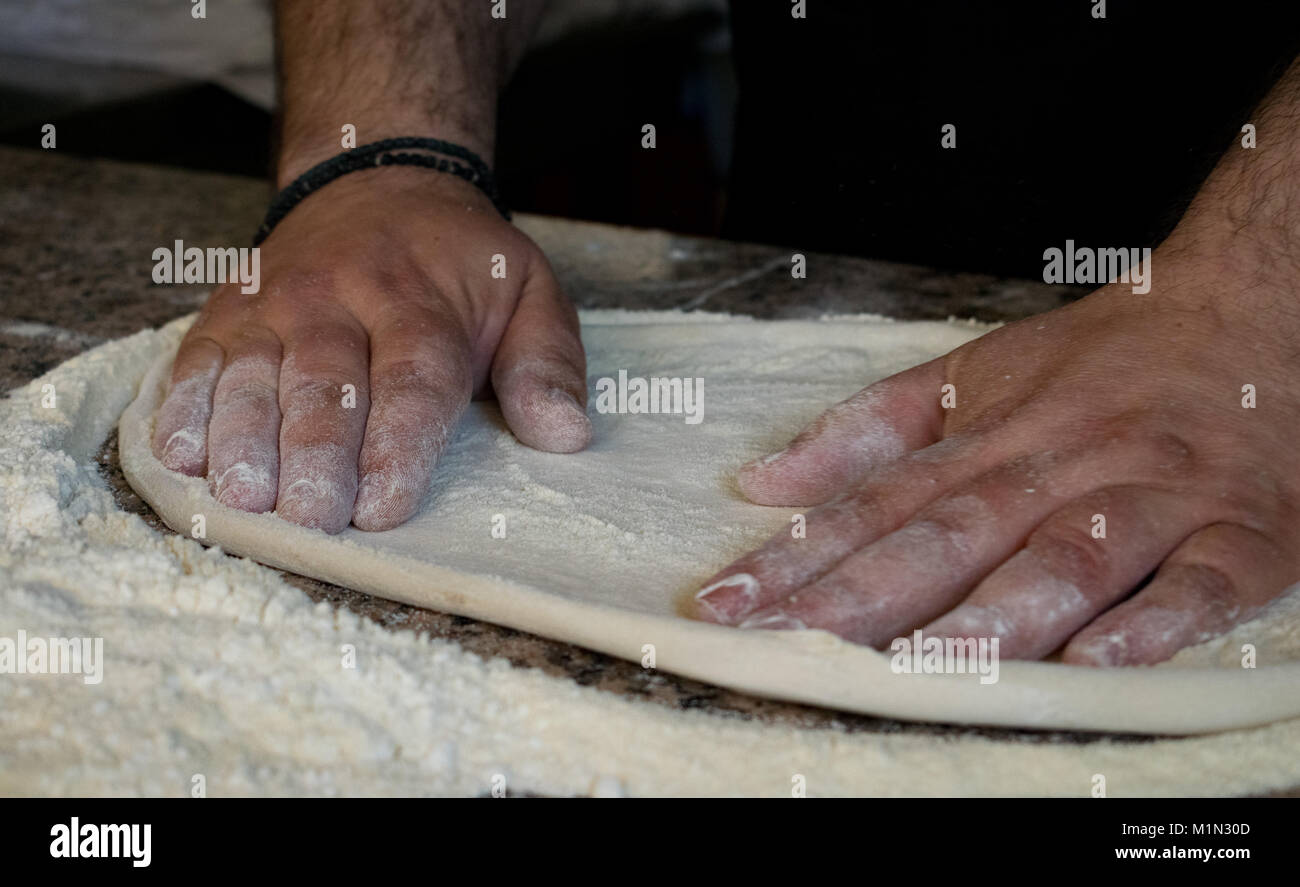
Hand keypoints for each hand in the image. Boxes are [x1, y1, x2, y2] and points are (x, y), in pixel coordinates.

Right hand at [152, 167, 589, 532]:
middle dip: (317, 453)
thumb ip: (547, 363)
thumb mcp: (529, 292)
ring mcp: (276, 303)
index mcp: (421, 303)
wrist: (378, 181)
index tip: (386, 506)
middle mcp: (341, 300)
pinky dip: (183, 405)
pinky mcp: (228, 310)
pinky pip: (198, 358)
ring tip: (241, 496)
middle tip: (312, 515)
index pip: (411, 381)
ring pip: (254, 373)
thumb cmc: (460, 262)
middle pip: (326, 383)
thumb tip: (566, 434)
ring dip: (243, 436)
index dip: (397, 446)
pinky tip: (180, 454)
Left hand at [692, 250, 1299, 664]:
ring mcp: (1152, 499)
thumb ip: (865, 431)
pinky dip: (1152, 624)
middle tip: (791, 643)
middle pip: (951, 535)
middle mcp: (1062, 468)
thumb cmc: (1099, 361)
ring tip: (924, 662)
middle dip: (863, 596)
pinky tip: (1096, 663)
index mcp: (992, 439)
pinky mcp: (1240, 533)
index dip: (796, 557)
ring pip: (1067, 559)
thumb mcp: (970, 377)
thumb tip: (761, 480)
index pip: (876, 505)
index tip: (727, 603)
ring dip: (995, 614)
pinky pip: (1200, 583)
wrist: (1253, 312)